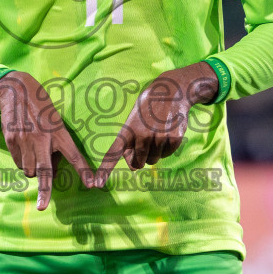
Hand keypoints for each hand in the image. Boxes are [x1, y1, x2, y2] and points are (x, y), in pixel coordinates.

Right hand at [0, 72, 97, 210]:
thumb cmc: (40, 106)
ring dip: (33, 171)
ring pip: (29, 170)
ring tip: (34, 156)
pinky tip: (23, 148)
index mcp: (58, 132)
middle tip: (42, 207)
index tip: (92, 184)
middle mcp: (42, 139)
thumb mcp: (55, 121)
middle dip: (45, 191)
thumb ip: (56, 143)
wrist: (16, 90)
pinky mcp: (12, 141)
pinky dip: (22, 162)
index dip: (83, 171)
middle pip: (45, 171)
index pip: (74, 155)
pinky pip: (18, 162)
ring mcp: (26, 141)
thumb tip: (53, 168)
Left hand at [99, 63, 218, 176]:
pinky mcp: (174, 138)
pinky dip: (167, 148)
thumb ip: (130, 143)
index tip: (98, 183)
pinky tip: (167, 132)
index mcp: (128, 130)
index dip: (105, 169)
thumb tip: (133, 166)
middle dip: (140, 159)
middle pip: (138, 163)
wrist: (171, 90)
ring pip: (154, 160)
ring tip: (157, 133)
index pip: (113, 152)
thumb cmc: (148, 108)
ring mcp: (159, 137)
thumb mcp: (133, 120)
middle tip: (145, 143)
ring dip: (155, 152)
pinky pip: (168, 154)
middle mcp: (142, 135)